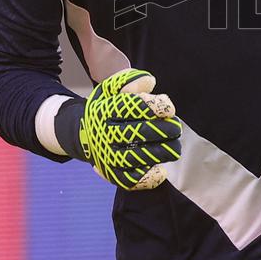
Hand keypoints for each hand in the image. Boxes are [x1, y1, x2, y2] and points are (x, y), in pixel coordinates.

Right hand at [56, 68, 181, 188]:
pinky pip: (128, 178)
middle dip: (161, 131)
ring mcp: (106, 155)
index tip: (170, 110)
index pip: (129, 107)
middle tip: (177, 129)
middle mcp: (102, 133)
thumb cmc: (106, 108)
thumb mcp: (112, 89)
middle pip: (134, 133)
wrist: (83, 133)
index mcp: (103, 110)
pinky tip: (161, 170)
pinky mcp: (110, 172)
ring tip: (175, 148)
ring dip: (159, 154)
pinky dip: (146, 177)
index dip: (152, 108)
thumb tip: (149, 81)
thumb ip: (130, 81)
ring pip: (134, 157)